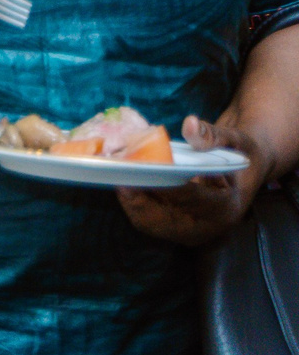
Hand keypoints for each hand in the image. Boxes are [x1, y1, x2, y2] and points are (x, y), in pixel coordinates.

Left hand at [117, 115, 264, 247]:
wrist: (243, 172)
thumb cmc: (240, 155)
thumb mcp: (235, 140)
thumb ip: (213, 135)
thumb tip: (190, 124)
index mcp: (226, 208)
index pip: (191, 201)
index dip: (165, 188)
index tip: (141, 174)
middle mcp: (206, 227)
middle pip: (162, 221)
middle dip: (136, 200)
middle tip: (116, 176)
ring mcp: (188, 230)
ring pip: (147, 222)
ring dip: (128, 199)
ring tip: (111, 174)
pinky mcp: (173, 226)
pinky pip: (145, 217)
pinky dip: (131, 200)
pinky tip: (119, 178)